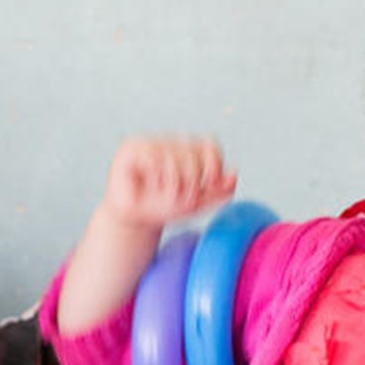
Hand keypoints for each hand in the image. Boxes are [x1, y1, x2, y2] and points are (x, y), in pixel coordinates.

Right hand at [99, 136, 237, 230]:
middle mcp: (170, 144)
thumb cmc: (160, 207)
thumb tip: (234, 174)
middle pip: (194, 153)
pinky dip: (157, 175)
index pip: (210, 147)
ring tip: (167, 193)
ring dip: (174, 181)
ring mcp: (150, 144)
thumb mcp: (195, 203)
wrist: (133, 221)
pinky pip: (152, 156)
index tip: (210, 183)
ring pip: (174, 155)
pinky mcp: (130, 150)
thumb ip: (218, 191)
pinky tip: (152, 185)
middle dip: (193, 180)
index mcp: (187, 152)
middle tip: (184, 197)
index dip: (214, 163)